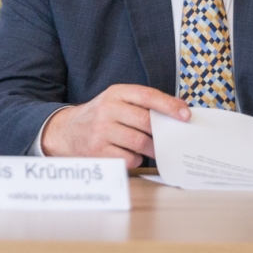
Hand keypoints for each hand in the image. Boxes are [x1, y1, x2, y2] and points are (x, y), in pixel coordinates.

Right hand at [39, 84, 189, 163]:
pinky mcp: (99, 151)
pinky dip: (135, 159)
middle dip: (163, 133)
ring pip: (140, 142)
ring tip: (151, 149)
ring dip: (151, 149)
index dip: (169, 105)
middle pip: (146, 122)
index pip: (147, 96)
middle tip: (172, 140)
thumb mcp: (116, 102)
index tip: (186, 115)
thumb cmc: (100, 117)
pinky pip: (130, 158)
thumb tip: (178, 113)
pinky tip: (128, 154)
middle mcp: (107, 109)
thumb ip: (142, 105)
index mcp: (115, 93)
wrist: (65, 131)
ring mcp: (102, 131)